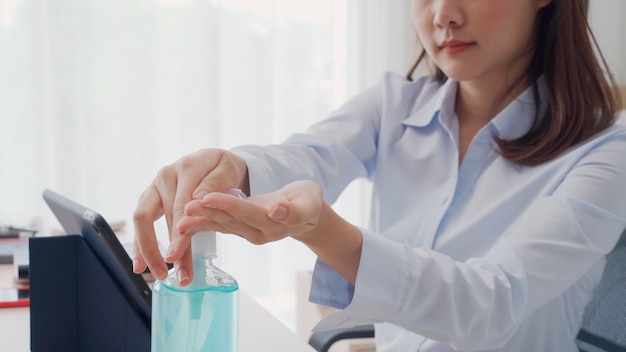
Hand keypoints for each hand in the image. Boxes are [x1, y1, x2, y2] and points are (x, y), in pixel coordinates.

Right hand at [132, 148, 247, 285]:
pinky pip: (141, 222)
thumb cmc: (224, 168)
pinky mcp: (150, 198)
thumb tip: (198, 200)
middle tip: (180, 275)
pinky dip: (140, 244)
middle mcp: (166, 176)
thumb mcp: (228, 169)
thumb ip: (215, 183)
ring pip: (143, 219)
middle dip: (171, 248)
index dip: (179, 232)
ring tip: (158, 275)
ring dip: (149, 249)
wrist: (215, 161)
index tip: (177, 256)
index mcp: (187, 168)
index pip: (180, 204)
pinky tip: (141, 266)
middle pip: (163, 216)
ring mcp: (155, 187)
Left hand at [177, 180, 323, 245]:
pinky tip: (187, 217)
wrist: (306, 213)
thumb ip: (295, 211)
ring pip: (222, 225)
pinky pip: (220, 225)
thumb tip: (278, 211)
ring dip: (201, 220)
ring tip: (181, 216)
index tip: (208, 197)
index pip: (247, 212)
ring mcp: (248, 232)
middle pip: (230, 221)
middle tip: (186, 207)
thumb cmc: (308, 203)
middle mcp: (258, 232)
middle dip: (208, 213)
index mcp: (274, 224)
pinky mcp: (240, 228)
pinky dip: (204, 221)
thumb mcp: (309, 203)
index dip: (228, 205)